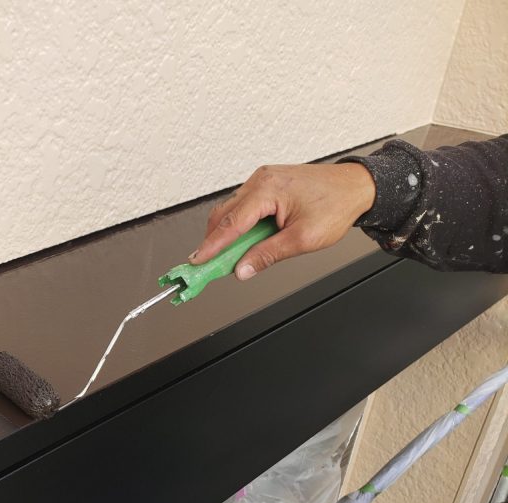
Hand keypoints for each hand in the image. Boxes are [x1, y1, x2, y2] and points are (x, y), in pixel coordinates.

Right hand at [192, 163, 376, 279]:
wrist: (357, 186)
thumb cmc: (337, 205)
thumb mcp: (303, 238)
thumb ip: (268, 255)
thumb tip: (243, 269)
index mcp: (269, 189)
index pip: (231, 223)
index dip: (211, 246)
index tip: (197, 261)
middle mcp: (261, 180)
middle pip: (224, 215)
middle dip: (214, 241)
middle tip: (208, 265)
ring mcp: (263, 180)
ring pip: (232, 211)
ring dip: (229, 234)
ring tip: (230, 257)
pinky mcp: (267, 185)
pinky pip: (244, 206)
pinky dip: (240, 225)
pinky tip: (245, 241)